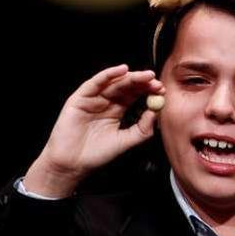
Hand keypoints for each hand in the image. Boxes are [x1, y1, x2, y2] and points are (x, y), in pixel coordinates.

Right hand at [24, 65, 163, 197]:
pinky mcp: (80, 98)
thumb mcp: (125, 141)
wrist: (73, 164)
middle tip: (156, 81)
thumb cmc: (96, 155)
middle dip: (142, 82)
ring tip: (145, 76)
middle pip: (126, 86)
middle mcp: (105, 102)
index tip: (161, 90)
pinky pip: (95, 83)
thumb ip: (142, 129)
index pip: (135, 95)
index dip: (148, 91)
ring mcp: (92, 99)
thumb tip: (155, 112)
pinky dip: (108, 75)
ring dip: (130, 77)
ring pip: (113, 82)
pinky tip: (122, 71)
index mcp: (117, 110)